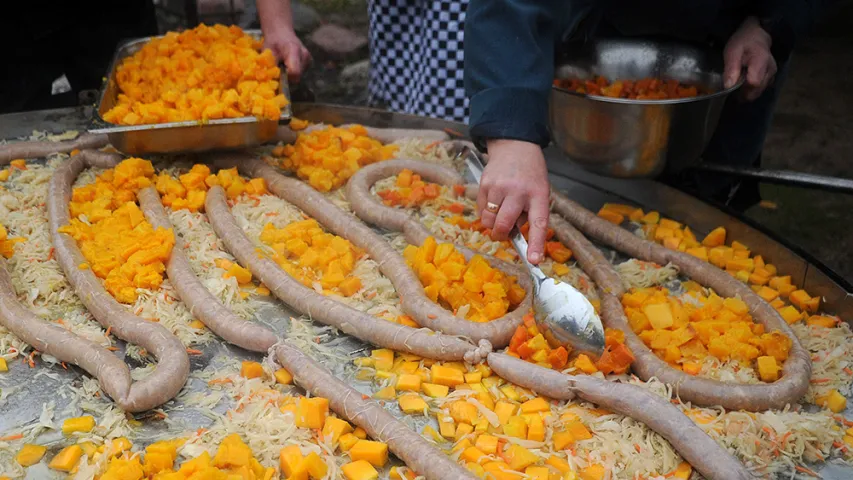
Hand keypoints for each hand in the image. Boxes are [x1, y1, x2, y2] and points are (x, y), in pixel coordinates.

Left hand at [263, 26, 311, 83]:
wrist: (281, 32)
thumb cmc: (273, 40)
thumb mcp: (268, 52)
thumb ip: (271, 65)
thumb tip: (271, 78)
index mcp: (294, 51)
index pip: (294, 72)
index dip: (286, 77)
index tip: (278, 73)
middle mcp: (304, 55)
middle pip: (297, 76)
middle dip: (287, 76)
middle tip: (279, 69)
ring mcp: (308, 59)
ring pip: (299, 75)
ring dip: (290, 74)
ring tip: (283, 65)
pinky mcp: (309, 61)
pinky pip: (301, 72)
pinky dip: (293, 71)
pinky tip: (288, 64)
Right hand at [478, 139, 550, 263]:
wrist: (515, 146)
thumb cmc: (530, 174)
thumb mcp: (539, 190)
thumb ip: (530, 212)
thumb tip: (513, 234)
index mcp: (538, 194)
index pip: (539, 223)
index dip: (536, 244)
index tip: (535, 261)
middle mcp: (518, 190)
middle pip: (504, 224)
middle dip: (501, 235)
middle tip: (503, 234)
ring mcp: (499, 187)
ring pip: (488, 220)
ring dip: (492, 224)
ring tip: (500, 212)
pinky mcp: (484, 184)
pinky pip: (480, 210)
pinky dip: (485, 212)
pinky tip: (494, 200)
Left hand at [723, 16, 776, 100]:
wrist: (756, 35)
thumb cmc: (743, 42)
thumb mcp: (732, 51)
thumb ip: (731, 68)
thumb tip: (728, 86)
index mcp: (761, 61)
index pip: (754, 83)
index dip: (742, 88)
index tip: (732, 85)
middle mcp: (770, 69)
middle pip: (757, 90)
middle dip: (743, 92)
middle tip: (732, 85)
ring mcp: (772, 73)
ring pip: (759, 91)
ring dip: (747, 91)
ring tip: (738, 82)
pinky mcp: (771, 76)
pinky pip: (761, 88)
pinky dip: (752, 89)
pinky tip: (744, 82)